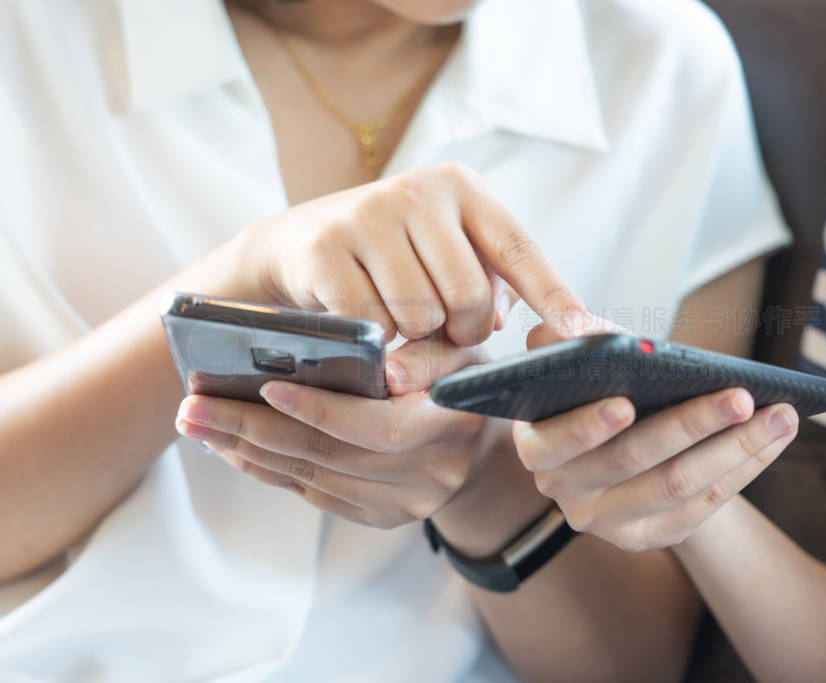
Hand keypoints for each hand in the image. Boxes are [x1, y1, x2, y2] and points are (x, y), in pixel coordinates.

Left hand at [173, 333, 492, 527]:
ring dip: (246, 450)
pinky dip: (267, 469)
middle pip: (326, 456)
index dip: (319, 410)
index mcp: (449, 427)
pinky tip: (231, 446)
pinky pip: (312, 494)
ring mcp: (402, 504)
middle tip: (193, 406)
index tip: (266, 385)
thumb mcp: (459, 353)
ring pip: (310, 478)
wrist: (481, 443)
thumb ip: (428, 353)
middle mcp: (426, 477)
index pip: (375, 428)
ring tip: (197, 423)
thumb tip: (385, 368)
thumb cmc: (461, 381)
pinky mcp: (380, 517)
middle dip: (253, 429)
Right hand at [229, 163, 585, 345]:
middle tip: (451, 333)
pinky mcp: (328, 247)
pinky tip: (367, 323)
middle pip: (470, 295)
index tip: (580, 332)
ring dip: (418, 338)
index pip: (518, 248)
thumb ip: (489, 282)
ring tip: (403, 321)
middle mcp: (418, 192)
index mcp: (461, 189)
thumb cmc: (391, 259)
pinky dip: (378, 341)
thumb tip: (514, 321)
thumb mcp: (444, 254)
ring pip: (422, 314)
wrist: (296, 244)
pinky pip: (374, 323)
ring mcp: (369, 215)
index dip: (552, 295)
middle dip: (465, 330)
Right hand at [511, 327, 798, 552]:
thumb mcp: (576, 359)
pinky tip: (773, 438)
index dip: (587, 426)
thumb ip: (569, 339)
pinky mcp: (647, 536)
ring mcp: (605, 521)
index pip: (556, 442)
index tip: (627, 403)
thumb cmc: (597, 386)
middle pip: (631, 460)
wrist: (616, 442)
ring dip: (734, 449)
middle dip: (690, 425)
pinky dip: (743, 469)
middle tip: (739, 396)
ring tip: (780, 413)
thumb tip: (576, 326)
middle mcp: (564, 490)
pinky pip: (703, 507)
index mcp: (537, 445)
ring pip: (677, 487)